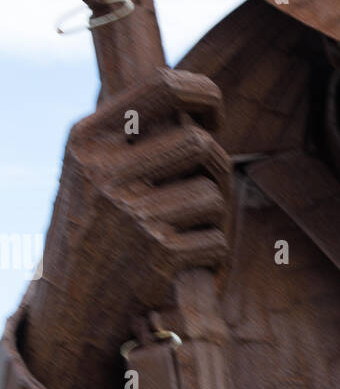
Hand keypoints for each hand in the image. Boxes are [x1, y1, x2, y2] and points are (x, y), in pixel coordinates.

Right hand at [23, 68, 231, 388]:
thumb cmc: (94, 227)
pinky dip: (211, 253)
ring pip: (212, 194)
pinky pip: (216, 240)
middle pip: (199, 143)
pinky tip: (186, 260)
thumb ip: (133, 133)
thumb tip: (196, 102)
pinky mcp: (158, 254)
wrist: (73, 303)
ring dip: (213, 215)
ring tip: (186, 228)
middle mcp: (105, 173)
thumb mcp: (92, 169)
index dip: (205, 95)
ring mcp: (132, 214)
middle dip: (217, 164)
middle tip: (209, 181)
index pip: (163, 86)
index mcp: (88, 140)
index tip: (214, 116)